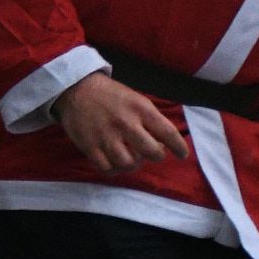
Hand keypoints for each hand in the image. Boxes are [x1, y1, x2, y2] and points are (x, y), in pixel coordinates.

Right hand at [55, 72, 188, 173]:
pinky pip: (106, 168)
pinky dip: (114, 170)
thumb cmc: (111, 95)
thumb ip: (150, 118)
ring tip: (132, 158)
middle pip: (151, 152)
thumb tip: (163, 142)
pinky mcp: (89, 145)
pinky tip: (116, 163)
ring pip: (128, 163)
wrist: (76, 89)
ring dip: (134, 164)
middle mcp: (125, 123)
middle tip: (153, 153)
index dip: (179, 147)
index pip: (168, 132)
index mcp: (140, 109)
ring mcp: (106, 136)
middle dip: (156, 156)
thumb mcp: (136, 99)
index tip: (182, 155)